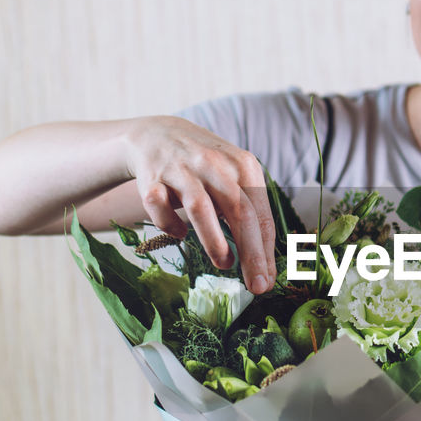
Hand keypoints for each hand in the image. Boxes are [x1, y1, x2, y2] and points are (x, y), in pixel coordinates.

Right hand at [123, 116, 276, 291]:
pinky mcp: (152, 177)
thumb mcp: (234, 178)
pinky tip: (179, 235)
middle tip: (256, 285)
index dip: (266, 251)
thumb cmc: (205, 168)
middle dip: (251, 253)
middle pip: (240, 212)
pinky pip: (160, 207)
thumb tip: (266, 263)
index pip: (261, 214)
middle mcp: (215, 164)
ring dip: (214, 242)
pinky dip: (171, 225)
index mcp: (243, 166)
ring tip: (224, 264)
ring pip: (201, 209)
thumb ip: (249, 213)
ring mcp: (182, 169)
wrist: (158, 135)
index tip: (268, 280)